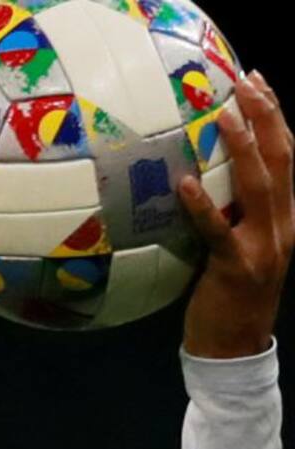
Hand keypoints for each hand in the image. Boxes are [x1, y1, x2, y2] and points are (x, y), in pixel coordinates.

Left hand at [179, 70, 293, 358]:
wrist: (234, 348)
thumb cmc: (224, 298)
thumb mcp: (234, 248)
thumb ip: (227, 215)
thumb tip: (191, 177)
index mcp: (283, 218)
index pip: (286, 157)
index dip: (275, 117)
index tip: (257, 82)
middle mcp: (281, 226)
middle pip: (280, 160)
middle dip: (266, 117)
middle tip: (246, 80)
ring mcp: (263, 247)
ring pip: (259, 187)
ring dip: (243, 148)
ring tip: (224, 115)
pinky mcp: (235, 268)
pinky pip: (218, 231)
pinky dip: (202, 205)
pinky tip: (184, 183)